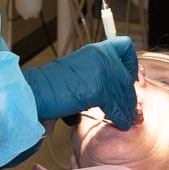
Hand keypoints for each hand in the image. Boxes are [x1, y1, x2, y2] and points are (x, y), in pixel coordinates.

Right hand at [21, 36, 138, 129]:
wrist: (37, 91)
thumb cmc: (52, 84)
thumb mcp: (79, 71)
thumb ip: (96, 74)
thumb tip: (113, 89)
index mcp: (95, 50)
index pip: (125, 46)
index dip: (131, 63)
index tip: (129, 77)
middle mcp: (100, 55)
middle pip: (127, 76)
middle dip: (130, 95)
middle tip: (129, 106)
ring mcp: (100, 70)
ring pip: (124, 92)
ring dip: (126, 109)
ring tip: (125, 119)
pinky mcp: (99, 88)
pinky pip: (115, 105)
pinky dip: (119, 116)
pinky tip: (118, 122)